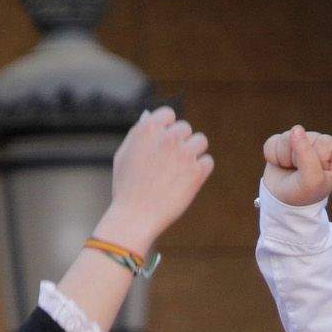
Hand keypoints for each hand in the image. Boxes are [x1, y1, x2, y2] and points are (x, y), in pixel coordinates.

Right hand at [101, 106, 214, 254]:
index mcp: (148, 129)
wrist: (135, 217)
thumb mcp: (123, 155)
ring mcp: (184, 154)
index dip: (167, 128)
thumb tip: (149, 116)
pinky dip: (200, 171)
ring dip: (194, 153)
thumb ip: (137, 134)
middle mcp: (168, 138)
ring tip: (181, 170)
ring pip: (201, 141)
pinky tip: (188, 181)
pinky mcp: (197, 172)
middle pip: (186, 128)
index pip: (169, 114)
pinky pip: (207, 162)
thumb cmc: (126, 188)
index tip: (164, 143)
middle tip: (171, 163)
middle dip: (180, 142)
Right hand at [261, 126, 331, 207]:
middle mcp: (320, 144)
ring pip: (287, 138)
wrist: (283, 204)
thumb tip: (296, 128)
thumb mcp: (311, 181)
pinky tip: (281, 165)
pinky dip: (273, 157)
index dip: (314, 160)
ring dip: (284, 159)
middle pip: (304, 138)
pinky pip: (274, 141)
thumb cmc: (303, 194)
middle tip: (299, 174)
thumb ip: (307, 155)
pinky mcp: (284, 142)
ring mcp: (301, 141)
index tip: (314, 175)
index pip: (323, 143)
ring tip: (291, 170)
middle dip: (297, 159)